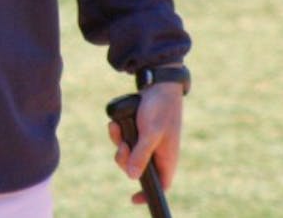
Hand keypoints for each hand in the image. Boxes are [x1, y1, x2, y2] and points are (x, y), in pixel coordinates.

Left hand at [107, 82, 183, 205]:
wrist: (157, 83)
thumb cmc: (160, 108)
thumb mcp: (151, 133)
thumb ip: (141, 154)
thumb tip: (132, 176)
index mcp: (167, 158)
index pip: (162, 185)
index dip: (149, 194)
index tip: (133, 199)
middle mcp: (158, 152)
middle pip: (136, 169)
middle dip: (125, 159)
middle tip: (123, 146)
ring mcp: (147, 142)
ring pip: (127, 154)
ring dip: (119, 143)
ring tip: (117, 128)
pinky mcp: (138, 131)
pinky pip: (124, 140)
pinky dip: (117, 133)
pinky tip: (115, 123)